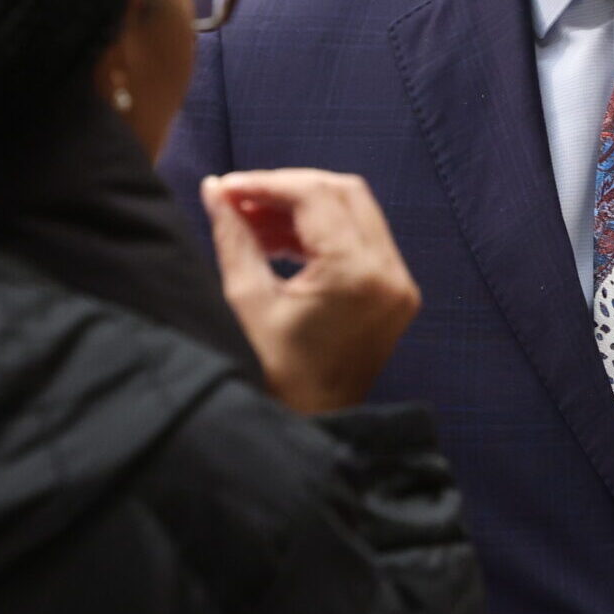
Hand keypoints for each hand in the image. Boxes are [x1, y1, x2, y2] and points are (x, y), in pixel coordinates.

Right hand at [203, 169, 420, 414]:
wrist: (312, 429)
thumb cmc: (274, 377)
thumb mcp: (247, 302)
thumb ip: (234, 237)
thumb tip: (214, 189)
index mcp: (356, 274)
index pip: (316, 196)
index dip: (267, 184)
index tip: (227, 188)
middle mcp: (390, 273)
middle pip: (343, 193)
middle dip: (287, 189)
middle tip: (239, 200)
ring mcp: (399, 284)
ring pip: (355, 211)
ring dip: (304, 208)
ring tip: (251, 222)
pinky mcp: (396, 295)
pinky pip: (362, 239)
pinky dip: (323, 231)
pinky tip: (279, 241)